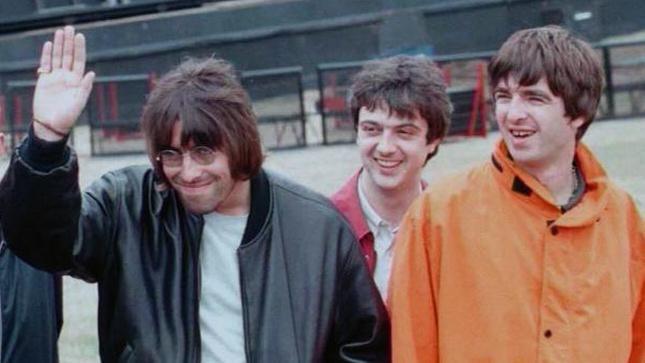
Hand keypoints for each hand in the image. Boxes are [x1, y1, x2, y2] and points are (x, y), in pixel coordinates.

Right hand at [33, 26, 94, 140]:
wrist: (51, 125)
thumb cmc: (68, 117)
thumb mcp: (79, 102)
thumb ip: (85, 88)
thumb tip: (92, 73)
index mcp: (78, 81)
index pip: (79, 61)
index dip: (79, 49)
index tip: (80, 36)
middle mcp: (68, 77)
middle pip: (68, 56)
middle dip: (69, 42)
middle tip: (69, 27)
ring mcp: (56, 78)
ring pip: (57, 57)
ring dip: (58, 45)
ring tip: (60, 31)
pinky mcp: (44, 81)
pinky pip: (45, 65)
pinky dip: (46, 55)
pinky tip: (48, 44)